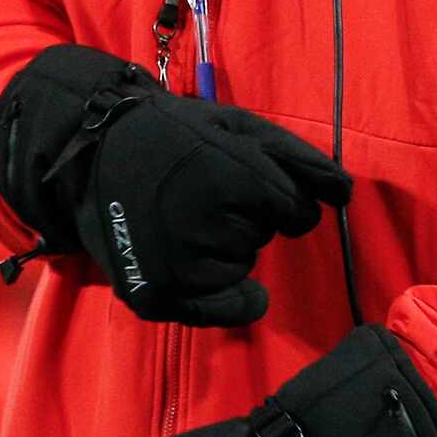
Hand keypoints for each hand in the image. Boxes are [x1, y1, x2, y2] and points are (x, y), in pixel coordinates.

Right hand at [0, 45, 350, 325]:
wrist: (91, 153)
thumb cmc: (175, 135)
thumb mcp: (239, 127)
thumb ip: (298, 158)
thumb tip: (344, 194)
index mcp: (232, 177)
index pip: (297, 211)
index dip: (278, 196)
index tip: (244, 182)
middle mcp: (206, 225)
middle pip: (265, 236)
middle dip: (246, 217)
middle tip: (200, 191)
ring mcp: (178, 265)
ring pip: (242, 267)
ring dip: (225, 247)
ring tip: (182, 216)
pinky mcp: (156, 295)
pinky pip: (223, 309)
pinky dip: (225, 295)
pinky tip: (200, 265)